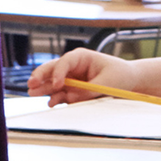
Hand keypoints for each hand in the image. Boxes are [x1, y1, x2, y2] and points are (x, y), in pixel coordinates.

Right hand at [29, 45, 143, 100]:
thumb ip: (89, 90)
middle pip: (52, 69)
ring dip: (42, 88)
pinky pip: (59, 95)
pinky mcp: (71, 91)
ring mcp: (70, 79)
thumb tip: (70, 98)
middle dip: (41, 76)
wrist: (128, 82)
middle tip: (31, 84)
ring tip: (32, 92)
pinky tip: (51, 103)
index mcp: (81, 57)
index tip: (58, 85)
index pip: (65, 62)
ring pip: (51, 82)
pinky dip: (54, 98)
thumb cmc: (120, 75)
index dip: (59, 72)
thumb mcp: (108, 81)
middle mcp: (72, 67)